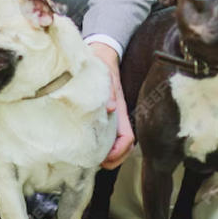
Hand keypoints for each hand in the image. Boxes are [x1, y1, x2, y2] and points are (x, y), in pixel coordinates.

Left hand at [89, 42, 134, 168]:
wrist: (101, 53)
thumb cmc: (102, 65)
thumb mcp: (104, 76)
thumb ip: (109, 93)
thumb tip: (110, 108)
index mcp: (120, 109)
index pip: (128, 138)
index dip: (119, 151)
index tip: (105, 158)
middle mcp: (118, 116)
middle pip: (125, 146)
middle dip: (114, 159)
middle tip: (97, 164)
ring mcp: (112, 116)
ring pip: (117, 142)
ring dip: (109, 154)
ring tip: (93, 159)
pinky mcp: (105, 114)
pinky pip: (108, 135)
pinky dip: (102, 145)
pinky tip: (89, 146)